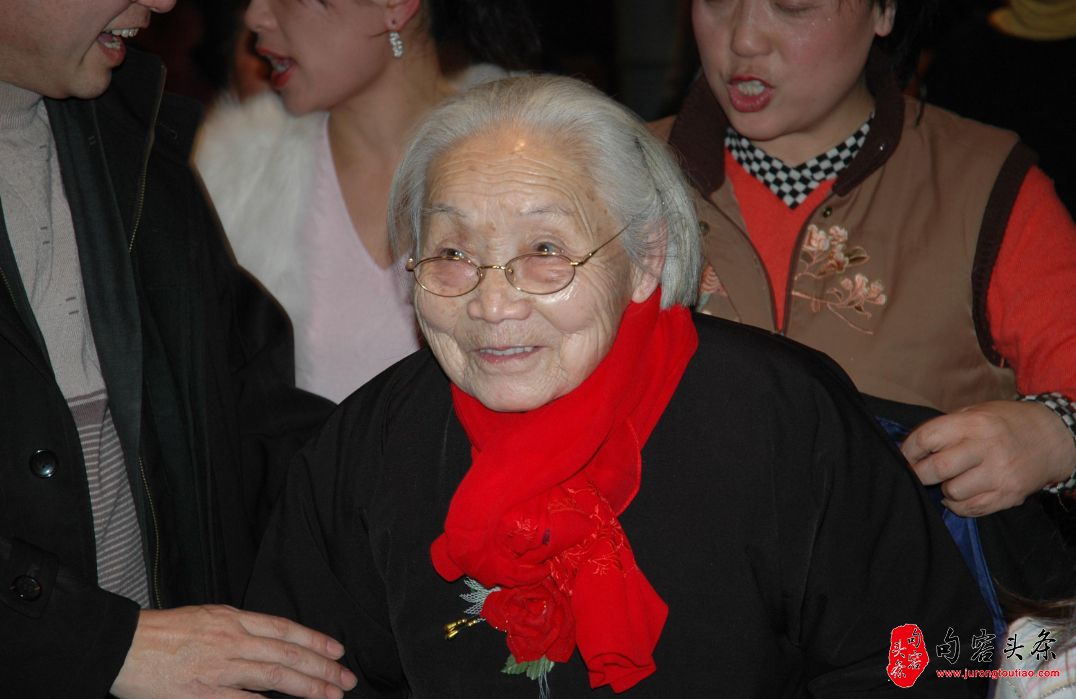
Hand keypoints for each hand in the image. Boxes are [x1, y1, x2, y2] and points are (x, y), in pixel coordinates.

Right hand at [110, 605, 358, 698]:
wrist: (123, 644)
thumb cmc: (162, 633)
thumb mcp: (207, 618)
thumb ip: (240, 630)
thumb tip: (272, 642)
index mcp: (233, 619)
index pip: (285, 629)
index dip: (316, 640)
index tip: (338, 651)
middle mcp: (232, 640)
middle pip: (288, 653)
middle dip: (322, 668)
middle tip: (346, 679)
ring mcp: (219, 667)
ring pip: (275, 676)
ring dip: (308, 687)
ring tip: (331, 695)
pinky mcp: (203, 693)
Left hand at [902, 400, 1075, 516]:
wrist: (1053, 437)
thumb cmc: (1005, 423)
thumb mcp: (975, 412)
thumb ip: (946, 428)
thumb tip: (910, 449)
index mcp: (973, 423)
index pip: (926, 438)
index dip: (908, 451)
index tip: (903, 457)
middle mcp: (986, 448)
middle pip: (936, 469)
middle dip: (919, 474)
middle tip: (919, 473)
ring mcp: (999, 474)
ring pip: (952, 492)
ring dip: (944, 489)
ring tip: (951, 479)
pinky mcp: (1009, 495)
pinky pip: (971, 509)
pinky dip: (958, 505)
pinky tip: (961, 494)